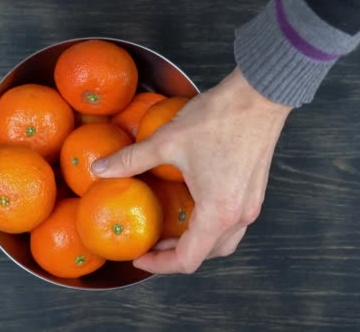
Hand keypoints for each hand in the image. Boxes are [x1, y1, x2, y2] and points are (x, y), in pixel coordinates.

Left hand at [91, 67, 291, 273]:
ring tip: (168, 232)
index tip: (139, 257)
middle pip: (206, 255)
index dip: (159, 264)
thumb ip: (131, 159)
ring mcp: (251, 205)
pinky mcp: (255, 192)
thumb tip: (100, 169)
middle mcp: (239, 216)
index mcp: (217, 212)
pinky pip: (231, 224)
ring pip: (222, 242)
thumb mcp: (167, 141)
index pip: (187, 259)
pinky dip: (209, 228)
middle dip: (174, 256)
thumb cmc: (218, 119)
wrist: (259, 95)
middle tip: (149, 244)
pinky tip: (190, 209)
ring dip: (194, 243)